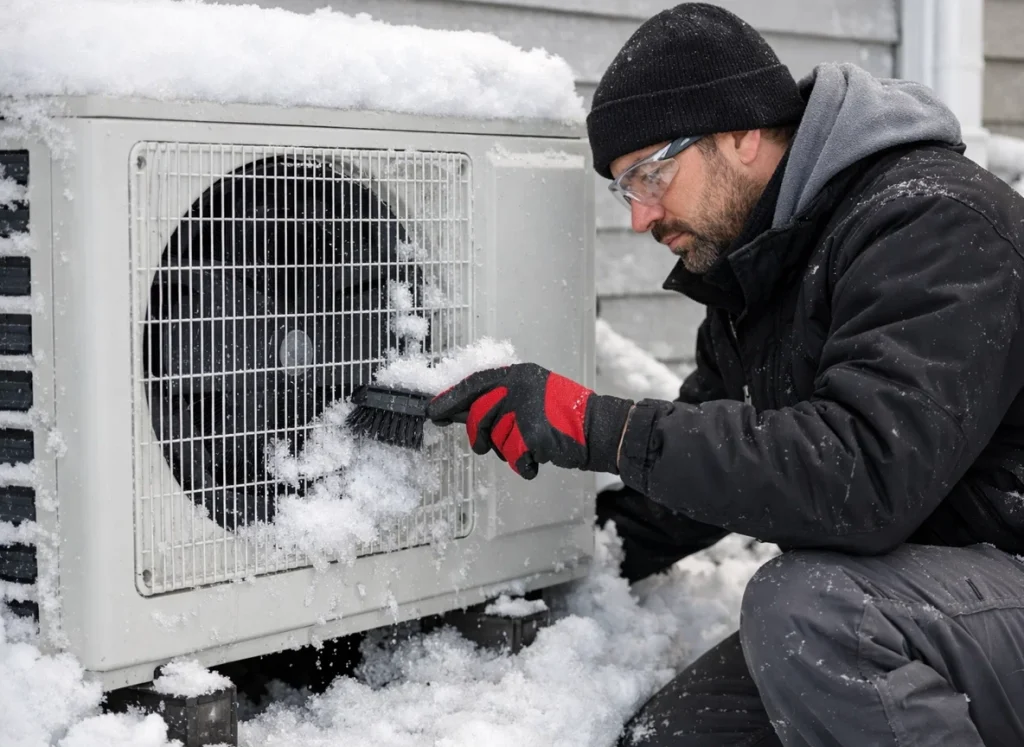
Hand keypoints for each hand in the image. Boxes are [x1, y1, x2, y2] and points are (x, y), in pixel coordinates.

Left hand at [426, 363, 633, 479]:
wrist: (600, 429)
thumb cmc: (565, 417)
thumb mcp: (533, 395)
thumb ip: (501, 399)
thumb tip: (457, 410)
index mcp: (520, 374)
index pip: (476, 382)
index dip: (452, 397)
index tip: (434, 411)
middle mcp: (521, 387)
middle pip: (479, 415)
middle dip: (478, 436)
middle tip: (483, 445)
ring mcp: (527, 409)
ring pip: (496, 440)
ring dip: (509, 451)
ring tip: (532, 444)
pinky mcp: (534, 433)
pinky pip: (514, 457)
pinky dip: (524, 465)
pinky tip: (540, 456)